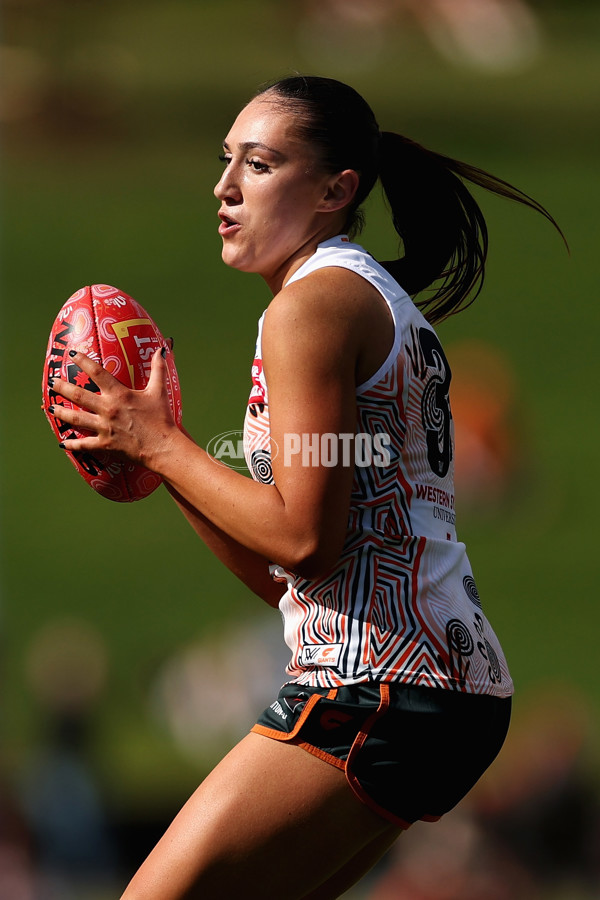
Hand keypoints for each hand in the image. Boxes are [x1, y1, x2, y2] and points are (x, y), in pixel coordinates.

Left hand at [49, 347, 177, 470]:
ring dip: (61, 413)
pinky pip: (84, 444)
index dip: (83, 361)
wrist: (162, 446)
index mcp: (119, 394)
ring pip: (75, 418)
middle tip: (52, 382)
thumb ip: (159, 368)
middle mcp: (108, 409)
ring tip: (50, 409)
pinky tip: (63, 443)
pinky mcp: (105, 444)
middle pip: (78, 395)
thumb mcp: (159, 391)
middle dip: (62, 387)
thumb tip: (163, 349)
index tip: (71, 354)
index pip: (97, 373)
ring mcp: (104, 427)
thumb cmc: (162, 418)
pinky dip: (72, 444)